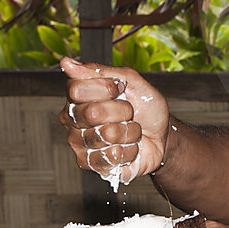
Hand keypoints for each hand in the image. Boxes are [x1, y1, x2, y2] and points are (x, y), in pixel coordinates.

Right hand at [58, 57, 169, 185]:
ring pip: (106, 135)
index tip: (120, 89)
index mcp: (77, 97)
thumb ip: (101, 71)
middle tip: (128, 112)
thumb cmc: (145, 107)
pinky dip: (130, 150)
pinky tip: (127, 147)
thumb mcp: (131, 80)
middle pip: (93, 112)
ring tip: (129, 130)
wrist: (162, 135)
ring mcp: (79, 144)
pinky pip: (113, 156)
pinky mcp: (90, 164)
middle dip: (123, 110)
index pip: (77, 89)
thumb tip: (66, 63)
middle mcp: (73, 120)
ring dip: (129, 131)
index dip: (106, 88)